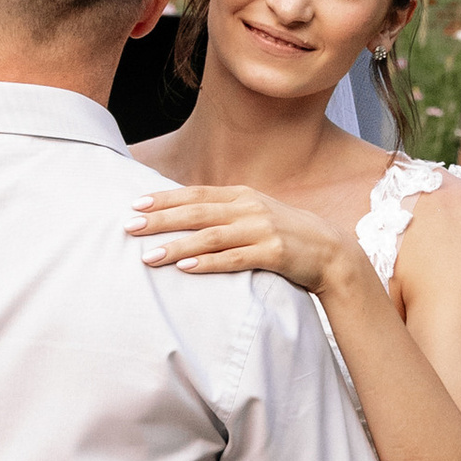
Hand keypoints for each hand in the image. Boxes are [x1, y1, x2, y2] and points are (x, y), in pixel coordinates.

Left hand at [127, 181, 347, 292]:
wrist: (331, 252)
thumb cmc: (286, 234)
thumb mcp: (256, 214)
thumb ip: (225, 213)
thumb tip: (185, 216)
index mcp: (242, 196)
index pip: (196, 193)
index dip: (165, 198)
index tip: (136, 203)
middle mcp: (249, 208)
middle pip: (197, 212)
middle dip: (161, 219)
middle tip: (130, 226)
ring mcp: (261, 230)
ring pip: (210, 236)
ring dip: (176, 245)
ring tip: (149, 255)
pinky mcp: (273, 253)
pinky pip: (233, 259)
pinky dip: (208, 263)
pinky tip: (185, 267)